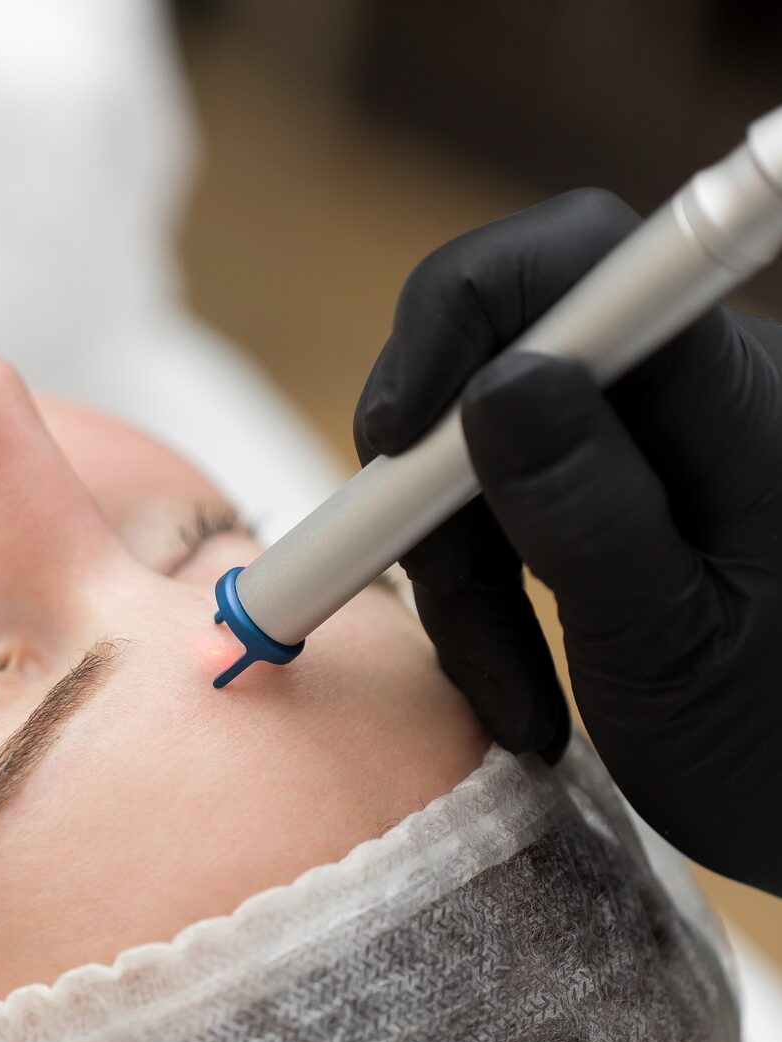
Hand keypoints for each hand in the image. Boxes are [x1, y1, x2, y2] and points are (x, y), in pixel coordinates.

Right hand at [353, 189, 781, 893]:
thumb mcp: (673, 648)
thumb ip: (590, 513)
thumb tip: (492, 384)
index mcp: (733, 400)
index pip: (575, 261)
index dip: (456, 317)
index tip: (394, 439)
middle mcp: (688, 396)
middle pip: (500, 359)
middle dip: (438, 484)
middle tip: (434, 591)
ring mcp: (647, 449)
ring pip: (483, 452)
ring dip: (459, 572)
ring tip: (508, 694)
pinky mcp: (615, 499)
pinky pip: (504, 509)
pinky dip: (482, 594)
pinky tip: (518, 682)